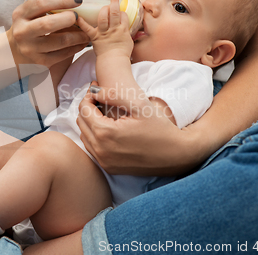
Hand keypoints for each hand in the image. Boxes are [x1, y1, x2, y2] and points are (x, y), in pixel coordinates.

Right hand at [7, 0, 88, 68]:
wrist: (14, 50)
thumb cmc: (28, 25)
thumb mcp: (30, 11)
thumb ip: (47, 1)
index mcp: (20, 14)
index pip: (41, 3)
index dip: (61, 0)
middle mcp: (23, 32)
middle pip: (48, 24)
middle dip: (68, 19)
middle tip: (79, 17)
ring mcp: (31, 48)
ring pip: (59, 41)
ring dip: (77, 35)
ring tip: (87, 31)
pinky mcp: (40, 61)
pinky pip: (62, 54)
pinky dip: (75, 47)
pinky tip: (82, 42)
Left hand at [77, 0, 132, 57]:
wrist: (114, 62)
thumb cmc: (122, 54)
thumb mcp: (129, 42)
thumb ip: (128, 33)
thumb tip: (129, 29)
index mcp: (123, 30)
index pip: (124, 16)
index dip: (122, 11)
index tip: (120, 10)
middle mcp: (113, 29)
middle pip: (114, 13)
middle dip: (114, 3)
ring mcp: (103, 33)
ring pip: (103, 17)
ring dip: (103, 9)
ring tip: (103, 4)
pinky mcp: (94, 37)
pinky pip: (87, 29)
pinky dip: (82, 23)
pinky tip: (77, 16)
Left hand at [77, 81, 205, 175]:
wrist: (176, 155)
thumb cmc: (160, 128)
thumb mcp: (139, 104)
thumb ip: (114, 94)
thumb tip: (94, 89)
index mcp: (105, 133)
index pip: (84, 109)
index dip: (89, 96)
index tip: (98, 91)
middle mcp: (100, 150)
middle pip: (81, 122)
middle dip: (88, 109)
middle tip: (100, 100)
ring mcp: (104, 161)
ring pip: (85, 136)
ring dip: (90, 123)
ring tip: (104, 113)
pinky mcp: (109, 168)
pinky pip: (93, 148)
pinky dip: (95, 137)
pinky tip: (109, 129)